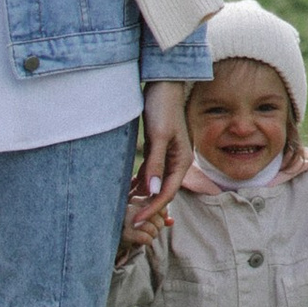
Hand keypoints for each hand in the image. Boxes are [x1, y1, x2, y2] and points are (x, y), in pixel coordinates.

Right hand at [119, 186, 175, 253]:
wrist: (107, 239)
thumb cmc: (129, 227)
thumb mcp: (144, 219)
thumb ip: (158, 217)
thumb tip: (171, 221)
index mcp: (136, 200)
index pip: (160, 205)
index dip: (162, 216)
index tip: (156, 221)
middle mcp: (131, 207)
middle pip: (158, 218)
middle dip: (158, 227)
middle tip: (151, 231)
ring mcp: (127, 220)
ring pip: (153, 229)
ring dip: (153, 235)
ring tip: (146, 236)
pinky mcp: (125, 233)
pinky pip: (146, 238)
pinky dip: (148, 241)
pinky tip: (142, 241)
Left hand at [138, 81, 193, 210]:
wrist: (162, 84)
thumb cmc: (162, 107)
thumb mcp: (158, 136)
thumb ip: (155, 164)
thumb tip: (152, 191)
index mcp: (181, 161)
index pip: (167, 193)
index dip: (152, 209)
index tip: (136, 222)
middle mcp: (176, 161)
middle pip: (162, 191)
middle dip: (147, 206)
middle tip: (129, 221)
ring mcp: (167, 156)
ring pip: (155, 183)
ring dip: (142, 196)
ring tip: (125, 209)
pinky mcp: (158, 149)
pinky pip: (150, 172)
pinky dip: (140, 183)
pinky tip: (128, 190)